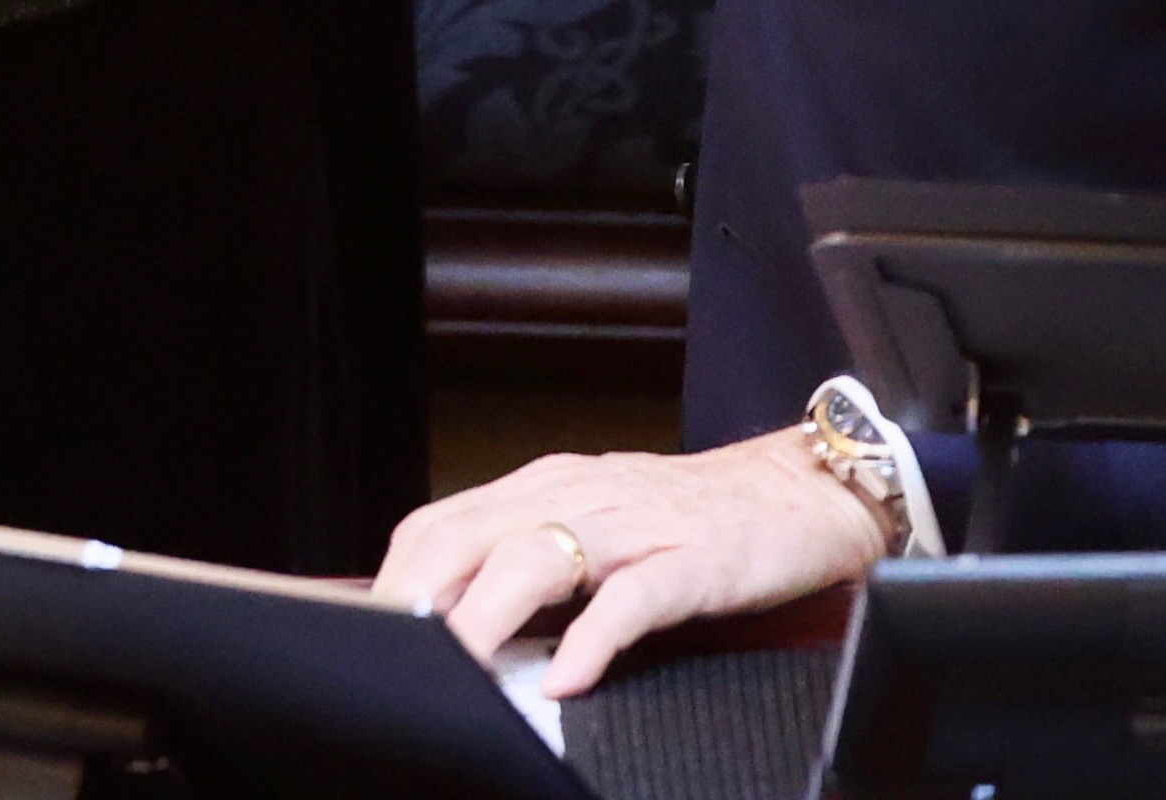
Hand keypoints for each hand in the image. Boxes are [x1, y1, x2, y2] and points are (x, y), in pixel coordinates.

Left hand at [374, 435, 883, 696]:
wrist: (803, 490)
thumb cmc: (695, 517)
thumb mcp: (596, 524)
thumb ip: (530, 558)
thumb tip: (454, 615)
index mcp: (545, 487)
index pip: (441, 524)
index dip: (395, 578)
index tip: (362, 632)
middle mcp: (576, 496)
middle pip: (467, 537)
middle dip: (418, 600)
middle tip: (389, 659)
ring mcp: (633, 527)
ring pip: (534, 560)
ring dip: (484, 618)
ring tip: (456, 672)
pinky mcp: (691, 562)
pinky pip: (630, 599)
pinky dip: (592, 640)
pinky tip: (566, 677)